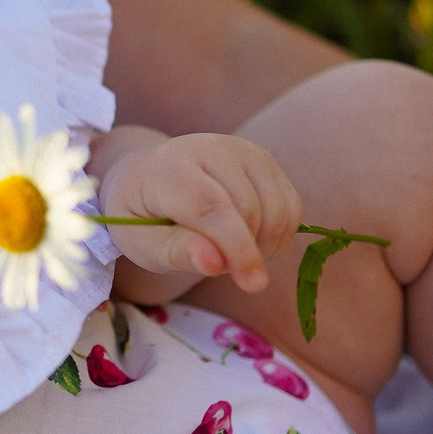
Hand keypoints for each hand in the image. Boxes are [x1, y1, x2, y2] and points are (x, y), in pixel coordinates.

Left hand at [97, 131, 301, 289]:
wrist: (149, 178)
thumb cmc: (142, 215)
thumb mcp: (140, 242)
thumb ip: (175, 252)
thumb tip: (214, 263)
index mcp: (170, 167)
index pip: (212, 207)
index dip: (237, 248)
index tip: (253, 284)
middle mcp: (211, 149)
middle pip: (250, 211)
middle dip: (242, 252)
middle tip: (211, 261)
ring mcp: (244, 151)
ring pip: (278, 211)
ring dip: (262, 246)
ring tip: (225, 249)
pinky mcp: (266, 161)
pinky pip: (292, 209)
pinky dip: (278, 235)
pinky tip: (248, 238)